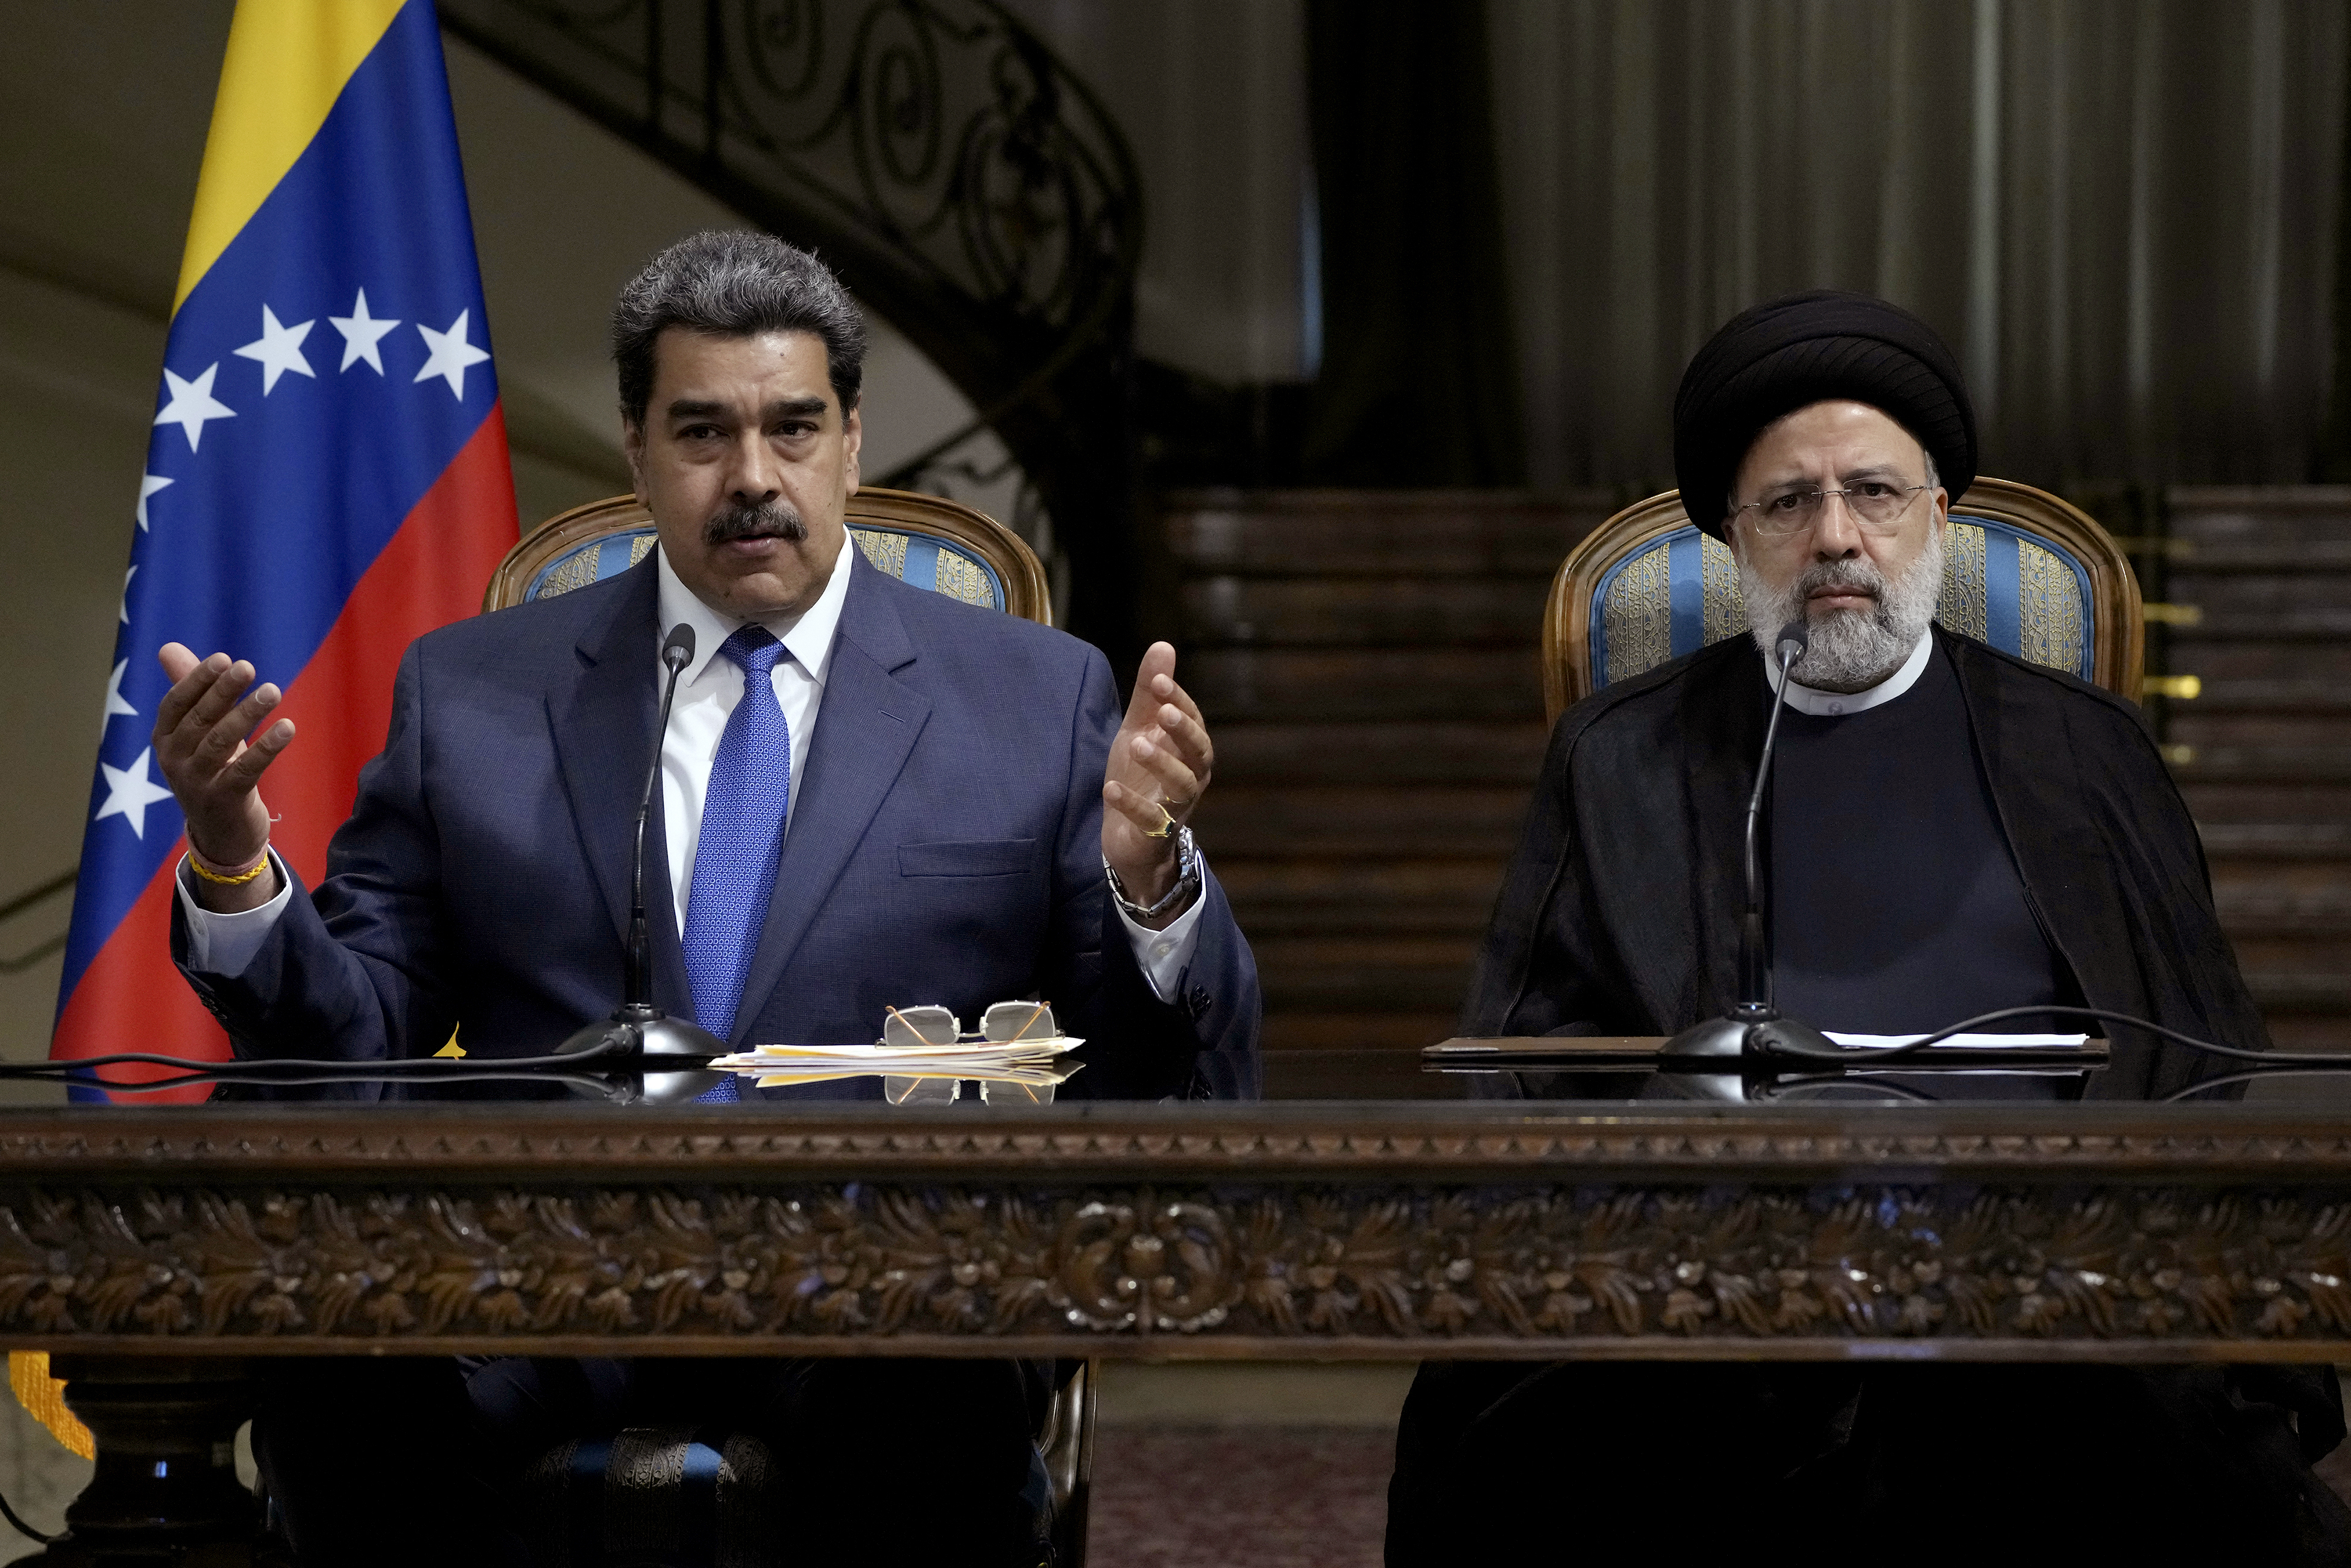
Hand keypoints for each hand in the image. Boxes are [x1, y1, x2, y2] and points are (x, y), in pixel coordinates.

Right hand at [153, 643, 295, 910]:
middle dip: (223, 692)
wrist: (221, 833)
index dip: (196, 681)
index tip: (223, 658)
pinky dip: (267, 747)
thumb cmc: (212, 770)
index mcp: (164, 739)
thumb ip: (190, 691)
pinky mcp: (224, 800)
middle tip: (247, 667)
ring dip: (248, 714)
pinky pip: (246, 770)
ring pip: (221, 743)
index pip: (175, 704)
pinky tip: (288, 727)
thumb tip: (168, 647)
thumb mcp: (199, 732)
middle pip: (198, 720)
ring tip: (272, 690)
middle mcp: (174, 760)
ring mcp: (197, 783)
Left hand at [1101, 642, 1211, 926]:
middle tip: (1162, 710)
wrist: (1128, 836)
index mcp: (1190, 750)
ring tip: (1137, 744)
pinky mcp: (1155, 833)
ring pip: (1182, 785)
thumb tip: (1164, 645)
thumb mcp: (1139, 729)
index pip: (1193, 720)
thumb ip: (1150, 693)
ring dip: (1162, 764)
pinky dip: (1132, 804)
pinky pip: (1151, 819)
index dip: (1178, 699)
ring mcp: (1176, 807)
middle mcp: (1191, 777)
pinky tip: (1111, 788)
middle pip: (1199, 752)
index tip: (1158, 680)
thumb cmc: (1139, 776)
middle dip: (1183, 729)